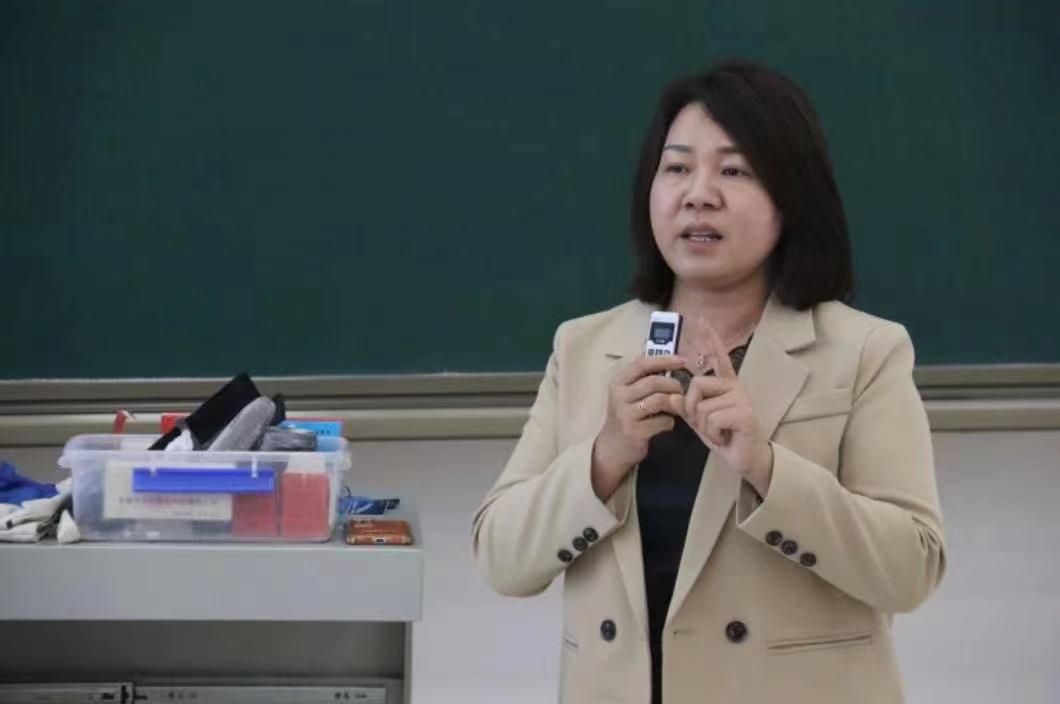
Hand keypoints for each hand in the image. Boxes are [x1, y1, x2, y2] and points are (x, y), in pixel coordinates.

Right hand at [591, 354, 685, 500]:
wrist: (611, 448)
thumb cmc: (625, 417)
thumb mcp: (628, 396)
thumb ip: (644, 381)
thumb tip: (673, 367)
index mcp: (618, 383)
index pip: (642, 364)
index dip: (664, 360)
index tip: (682, 360)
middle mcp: (619, 396)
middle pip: (654, 382)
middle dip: (673, 385)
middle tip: (681, 392)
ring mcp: (626, 414)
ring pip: (660, 400)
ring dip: (674, 403)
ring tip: (676, 408)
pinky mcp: (634, 431)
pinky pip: (662, 421)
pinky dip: (670, 422)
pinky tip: (666, 424)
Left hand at [681, 322, 773, 495]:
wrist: (745, 458)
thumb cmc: (724, 437)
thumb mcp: (700, 421)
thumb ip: (687, 408)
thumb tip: (672, 396)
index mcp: (725, 385)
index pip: (718, 357)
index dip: (710, 338)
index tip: (701, 319)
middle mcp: (734, 387)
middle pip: (696, 385)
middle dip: (692, 409)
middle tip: (707, 425)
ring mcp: (741, 399)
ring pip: (702, 407)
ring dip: (705, 427)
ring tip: (720, 432)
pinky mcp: (744, 413)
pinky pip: (713, 419)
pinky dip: (713, 433)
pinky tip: (725, 437)